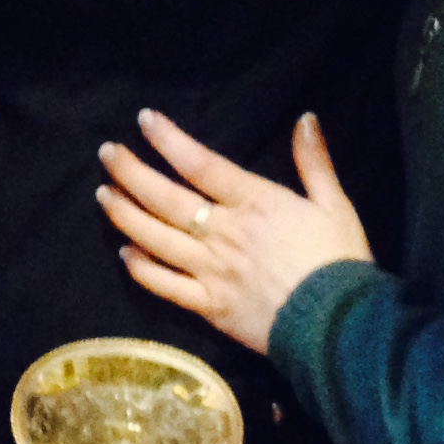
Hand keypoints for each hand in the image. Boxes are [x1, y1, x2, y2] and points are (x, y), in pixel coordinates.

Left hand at [96, 108, 373, 356]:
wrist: (339, 326)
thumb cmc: (340, 262)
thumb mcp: (335, 205)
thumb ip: (314, 161)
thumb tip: (305, 117)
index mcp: (254, 203)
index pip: (201, 163)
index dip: (169, 140)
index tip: (145, 120)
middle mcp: (223, 233)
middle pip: (165, 198)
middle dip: (131, 172)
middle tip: (107, 153)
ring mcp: (211, 271)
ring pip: (156, 239)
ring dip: (126, 214)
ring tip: (104, 194)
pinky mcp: (209, 307)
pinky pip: (166, 286)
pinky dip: (142, 270)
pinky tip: (125, 255)